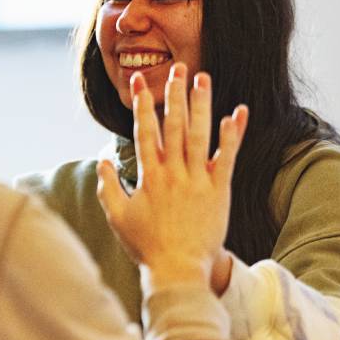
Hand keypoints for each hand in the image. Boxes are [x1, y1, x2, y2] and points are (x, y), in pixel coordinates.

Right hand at [96, 63, 247, 288]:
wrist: (179, 270)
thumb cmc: (145, 245)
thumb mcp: (117, 216)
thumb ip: (108, 186)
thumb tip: (102, 160)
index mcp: (149, 175)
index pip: (145, 130)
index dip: (141, 104)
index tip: (139, 82)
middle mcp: (174, 172)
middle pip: (174, 124)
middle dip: (175, 94)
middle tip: (178, 68)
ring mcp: (199, 180)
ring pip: (200, 134)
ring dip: (202, 104)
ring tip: (203, 79)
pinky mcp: (220, 190)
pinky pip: (228, 157)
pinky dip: (232, 135)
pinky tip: (236, 113)